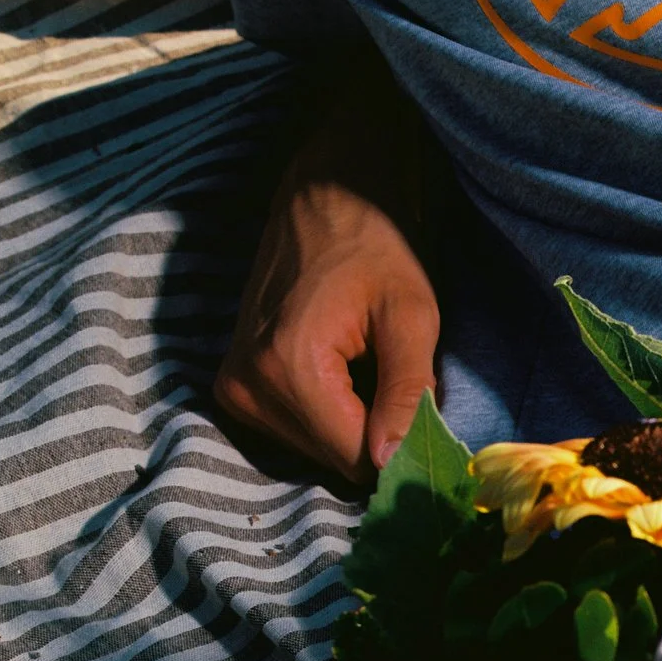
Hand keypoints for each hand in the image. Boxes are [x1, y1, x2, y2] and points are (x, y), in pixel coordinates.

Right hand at [217, 146, 440, 490]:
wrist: (326, 197)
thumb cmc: (377, 245)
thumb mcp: (412, 314)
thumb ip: (406, 392)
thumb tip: (391, 463)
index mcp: (288, 367)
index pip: (352, 457)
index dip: (398, 449)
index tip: (428, 424)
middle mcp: (247, 385)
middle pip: (330, 458)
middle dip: (373, 433)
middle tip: (396, 380)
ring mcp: (233, 387)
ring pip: (313, 448)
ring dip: (351, 422)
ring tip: (366, 365)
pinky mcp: (233, 385)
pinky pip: (294, 429)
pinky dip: (327, 412)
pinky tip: (343, 369)